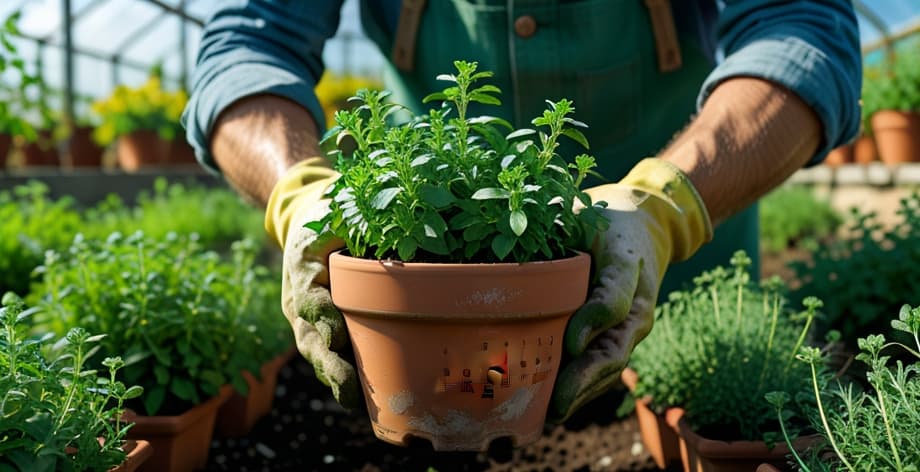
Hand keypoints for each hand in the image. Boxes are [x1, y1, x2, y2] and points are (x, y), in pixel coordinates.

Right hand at [266, 158, 361, 408]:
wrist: (307, 212)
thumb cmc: (331, 201)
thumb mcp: (341, 194)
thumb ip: (356, 188)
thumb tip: (364, 152)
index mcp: (303, 259)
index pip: (309, 292)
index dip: (321, 314)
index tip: (335, 332)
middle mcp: (299, 290)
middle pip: (306, 332)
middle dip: (326, 360)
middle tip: (347, 385)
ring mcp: (304, 309)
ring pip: (313, 347)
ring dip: (332, 373)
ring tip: (351, 399)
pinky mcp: (317, 319)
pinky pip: (323, 347)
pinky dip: (337, 369)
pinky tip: (355, 393)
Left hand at [549, 158, 711, 420]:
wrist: (643, 224)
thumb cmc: (600, 215)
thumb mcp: (581, 210)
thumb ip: (553, 223)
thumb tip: (505, 235)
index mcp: (627, 258)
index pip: (616, 293)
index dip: (595, 318)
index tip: (570, 340)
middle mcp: (638, 298)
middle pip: (616, 346)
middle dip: (584, 378)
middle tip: (554, 403)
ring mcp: (635, 323)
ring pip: (613, 364)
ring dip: (582, 391)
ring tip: (549, 414)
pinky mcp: (626, 336)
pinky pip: (608, 367)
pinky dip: (585, 388)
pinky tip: (555, 406)